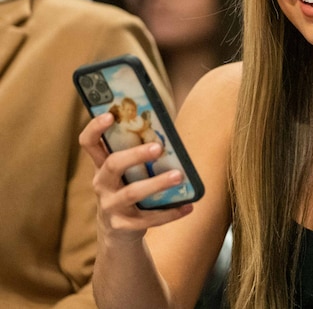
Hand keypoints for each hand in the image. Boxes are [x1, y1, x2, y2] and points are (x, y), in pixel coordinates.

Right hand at [79, 114, 192, 242]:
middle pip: (113, 164)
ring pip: (132, 193)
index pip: (89, 143)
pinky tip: (188, 207)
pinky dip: (170, 213)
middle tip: (158, 147)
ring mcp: (110, 206)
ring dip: (157, 183)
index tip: (109, 115)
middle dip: (135, 155)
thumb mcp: (127, 174)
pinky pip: (148, 218)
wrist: (119, 233)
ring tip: (179, 175)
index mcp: (102, 166)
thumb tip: (169, 135)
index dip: (95, 128)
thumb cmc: (128, 191)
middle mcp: (102, 184)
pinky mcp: (123, 226)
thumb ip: (139, 155)